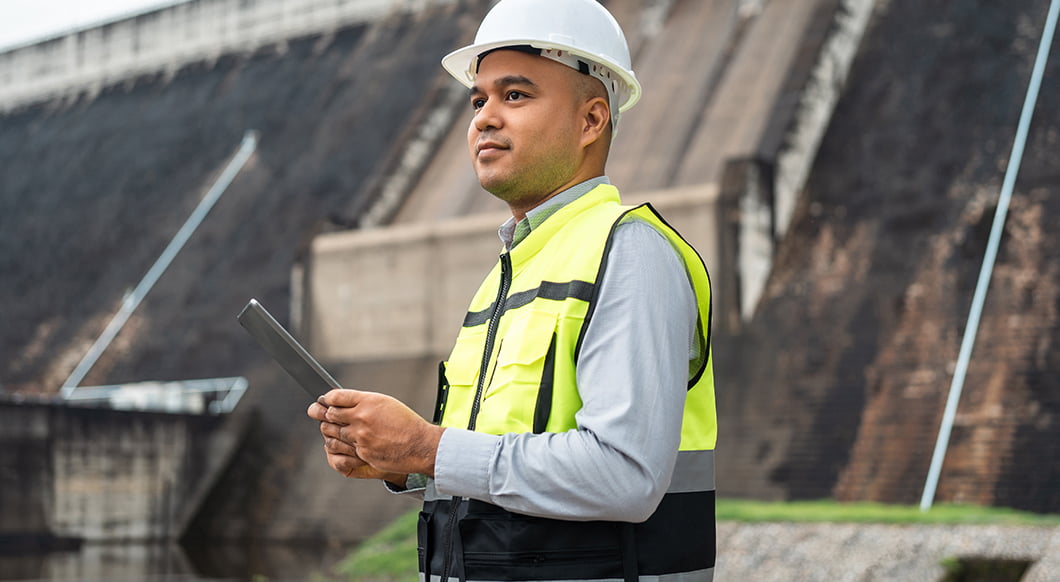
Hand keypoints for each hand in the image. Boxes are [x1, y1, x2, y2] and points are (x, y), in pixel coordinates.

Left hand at [309, 390, 444, 477]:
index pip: (336, 397)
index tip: (325, 401)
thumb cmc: (405, 422)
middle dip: (323, 415)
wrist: (420, 445)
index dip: (327, 399)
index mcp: (368, 401)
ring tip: (330, 429)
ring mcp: (360, 437)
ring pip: (332, 433)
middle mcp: (362, 417)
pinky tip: (341, 443)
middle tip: (319, 413)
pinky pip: (341, 450)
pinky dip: (339, 446)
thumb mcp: (386, 403)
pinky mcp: (362, 453)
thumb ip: (363, 402)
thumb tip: (343, 402)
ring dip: (329, 431)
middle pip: (329, 415)